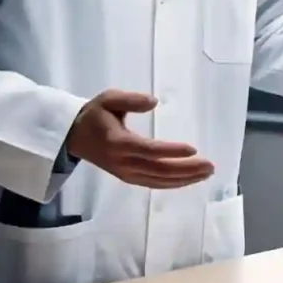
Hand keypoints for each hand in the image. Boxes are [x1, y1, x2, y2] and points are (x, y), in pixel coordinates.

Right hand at [66, 89, 213, 188]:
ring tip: (207, 173)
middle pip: (159, 169)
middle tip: (210, 165)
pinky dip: (173, 183)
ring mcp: (125, 173)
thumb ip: (131, 100)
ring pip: (159, 180)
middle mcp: (123, 162)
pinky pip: (153, 184)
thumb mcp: (109, 99)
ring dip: (184, 178)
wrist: (73, 136)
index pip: (149, 150)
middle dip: (186, 169)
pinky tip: (189, 180)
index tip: (193, 149)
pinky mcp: (128, 178)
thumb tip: (154, 101)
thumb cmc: (95, 115)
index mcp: (118, 142)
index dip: (171, 151)